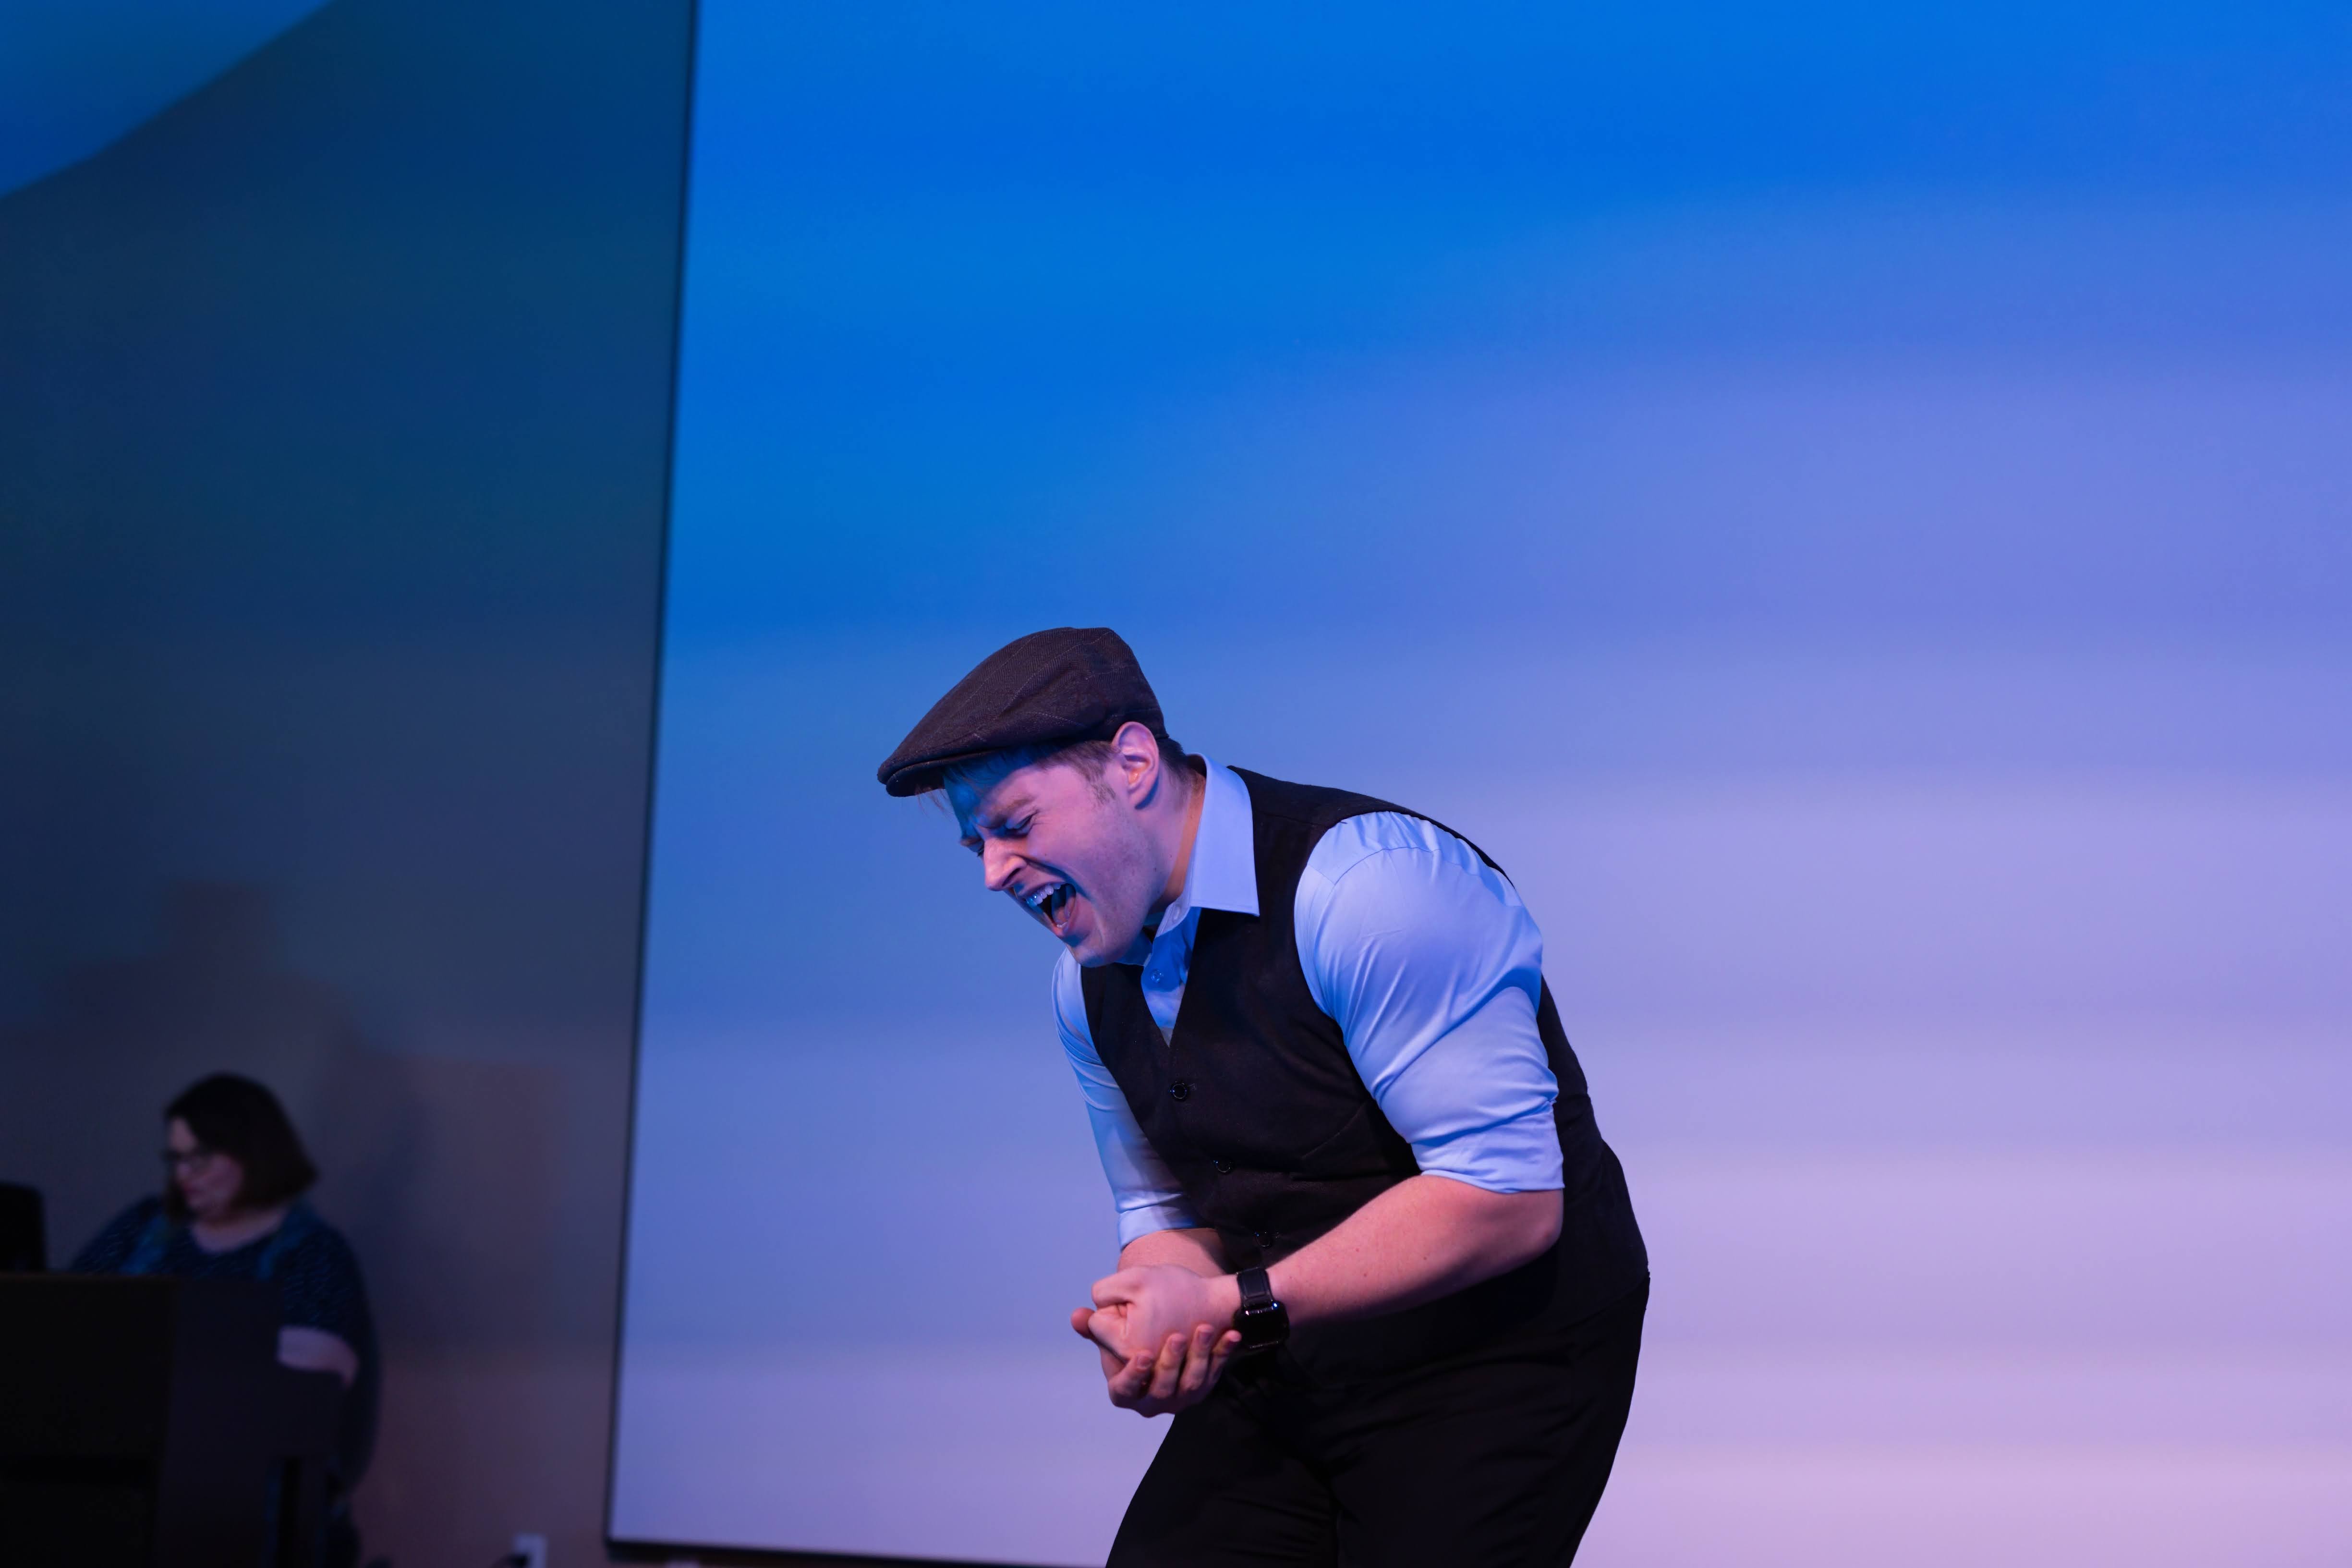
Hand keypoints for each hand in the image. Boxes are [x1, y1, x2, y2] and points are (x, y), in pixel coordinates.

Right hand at [1067, 1264, 1243, 1416]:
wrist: (1166, 1332)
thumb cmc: (1133, 1337)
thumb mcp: (1113, 1332)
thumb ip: (1096, 1326)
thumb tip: (1078, 1316)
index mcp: (1126, 1391)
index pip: (1124, 1391)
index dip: (1133, 1376)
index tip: (1142, 1355)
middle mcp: (1153, 1401)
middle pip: (1162, 1390)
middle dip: (1171, 1363)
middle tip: (1176, 1336)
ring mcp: (1180, 1398)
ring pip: (1192, 1384)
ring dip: (1200, 1356)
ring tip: (1204, 1329)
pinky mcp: (1203, 1388)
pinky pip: (1215, 1374)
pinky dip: (1223, 1354)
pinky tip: (1230, 1335)